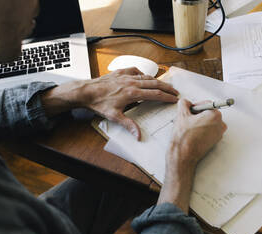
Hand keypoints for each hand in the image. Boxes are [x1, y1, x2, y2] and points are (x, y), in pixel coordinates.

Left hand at [40, 67, 178, 139]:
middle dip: (167, 88)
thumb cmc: (100, 103)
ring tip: (164, 85)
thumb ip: (129, 125)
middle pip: (155, 83)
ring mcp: (126, 76)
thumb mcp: (114, 116)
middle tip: (175, 91)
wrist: (87, 91)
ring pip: (146, 77)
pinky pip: (135, 70)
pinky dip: (142, 73)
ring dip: (157, 80)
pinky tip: (143, 76)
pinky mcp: (120, 72)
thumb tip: (139, 136)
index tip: (174, 99)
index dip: (166, 97)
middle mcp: (132, 82)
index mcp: (133, 93)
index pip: (155, 95)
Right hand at [158, 98, 226, 212]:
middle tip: (188, 120)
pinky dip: (201, 130)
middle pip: (209, 113)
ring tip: (189, 129)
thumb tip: (185, 102)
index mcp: (215, 115)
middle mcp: (220, 124)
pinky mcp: (215, 141)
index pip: (206, 104)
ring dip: (199, 122)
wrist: (183, 155)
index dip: (195, 107)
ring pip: (208, 122)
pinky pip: (209, 131)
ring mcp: (218, 134)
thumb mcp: (181, 115)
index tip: (190, 111)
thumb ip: (184, 103)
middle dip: (198, 115)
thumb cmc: (184, 137)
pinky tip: (193, 135)